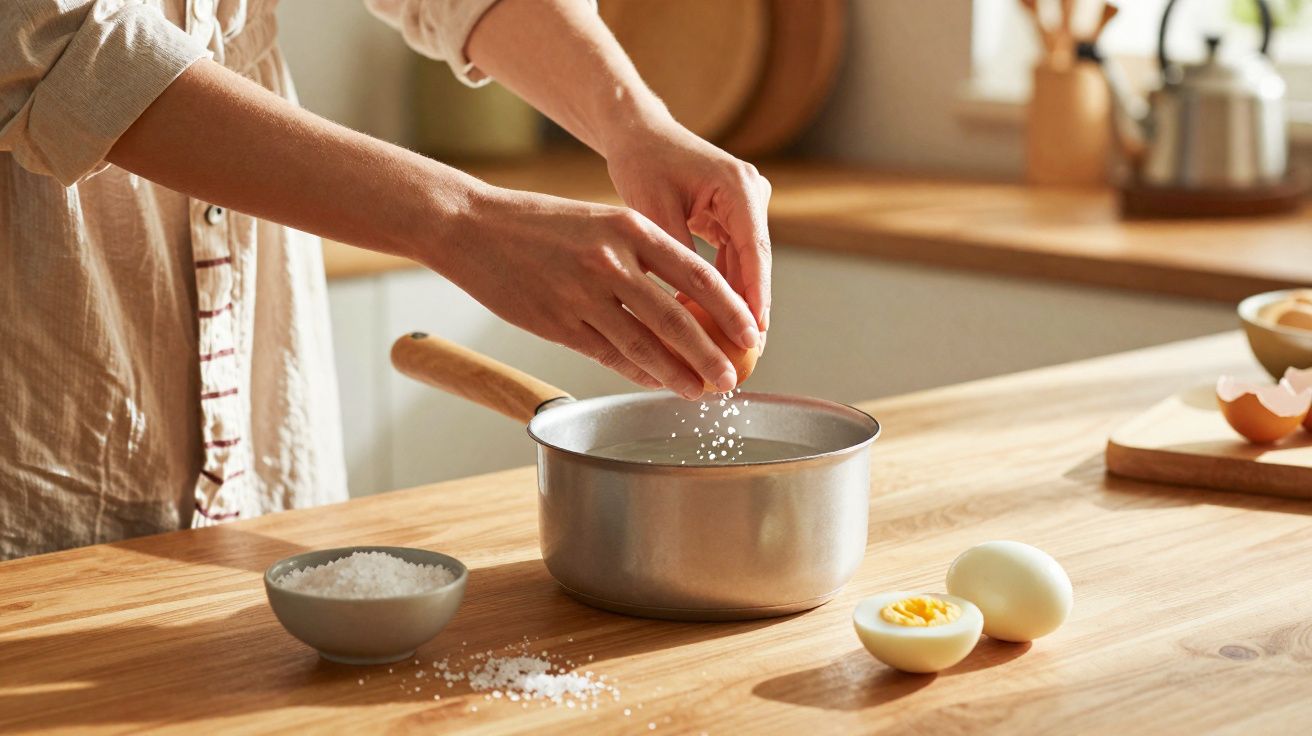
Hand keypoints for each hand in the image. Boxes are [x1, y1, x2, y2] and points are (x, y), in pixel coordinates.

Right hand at [424, 185, 760, 398]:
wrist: (471, 226)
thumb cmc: (539, 224)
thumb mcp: (599, 220)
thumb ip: (640, 253)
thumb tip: (683, 295)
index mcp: (629, 227)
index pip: (696, 274)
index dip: (729, 309)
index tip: (750, 331)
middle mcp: (610, 260)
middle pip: (676, 317)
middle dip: (711, 353)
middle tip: (732, 377)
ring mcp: (582, 295)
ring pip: (643, 345)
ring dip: (678, 373)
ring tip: (700, 391)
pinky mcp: (558, 323)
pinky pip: (608, 355)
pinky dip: (637, 372)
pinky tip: (655, 383)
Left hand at [603, 120, 772, 337]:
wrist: (639, 134)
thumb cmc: (642, 162)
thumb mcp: (653, 210)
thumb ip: (676, 253)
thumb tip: (687, 304)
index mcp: (738, 186)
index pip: (754, 249)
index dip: (756, 294)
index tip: (755, 331)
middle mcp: (750, 193)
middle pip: (756, 260)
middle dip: (751, 306)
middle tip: (748, 351)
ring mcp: (745, 204)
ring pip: (746, 263)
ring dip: (736, 300)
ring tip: (732, 345)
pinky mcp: (732, 215)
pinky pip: (732, 257)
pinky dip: (722, 285)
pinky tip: (712, 320)